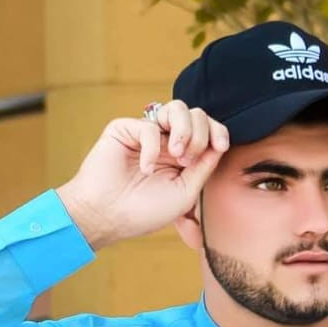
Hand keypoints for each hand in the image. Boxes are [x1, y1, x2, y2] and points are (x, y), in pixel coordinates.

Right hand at [55, 101, 228, 249]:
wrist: (107, 218)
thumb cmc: (144, 211)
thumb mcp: (185, 192)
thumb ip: (203, 168)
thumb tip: (219, 144)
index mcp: (183, 156)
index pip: (208, 131)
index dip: (218, 132)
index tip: (220, 146)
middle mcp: (167, 141)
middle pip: (197, 115)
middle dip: (200, 134)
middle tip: (186, 160)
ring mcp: (147, 134)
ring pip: (177, 108)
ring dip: (184, 129)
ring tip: (177, 155)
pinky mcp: (125, 129)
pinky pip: (150, 125)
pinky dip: (152, 147)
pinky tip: (145, 168)